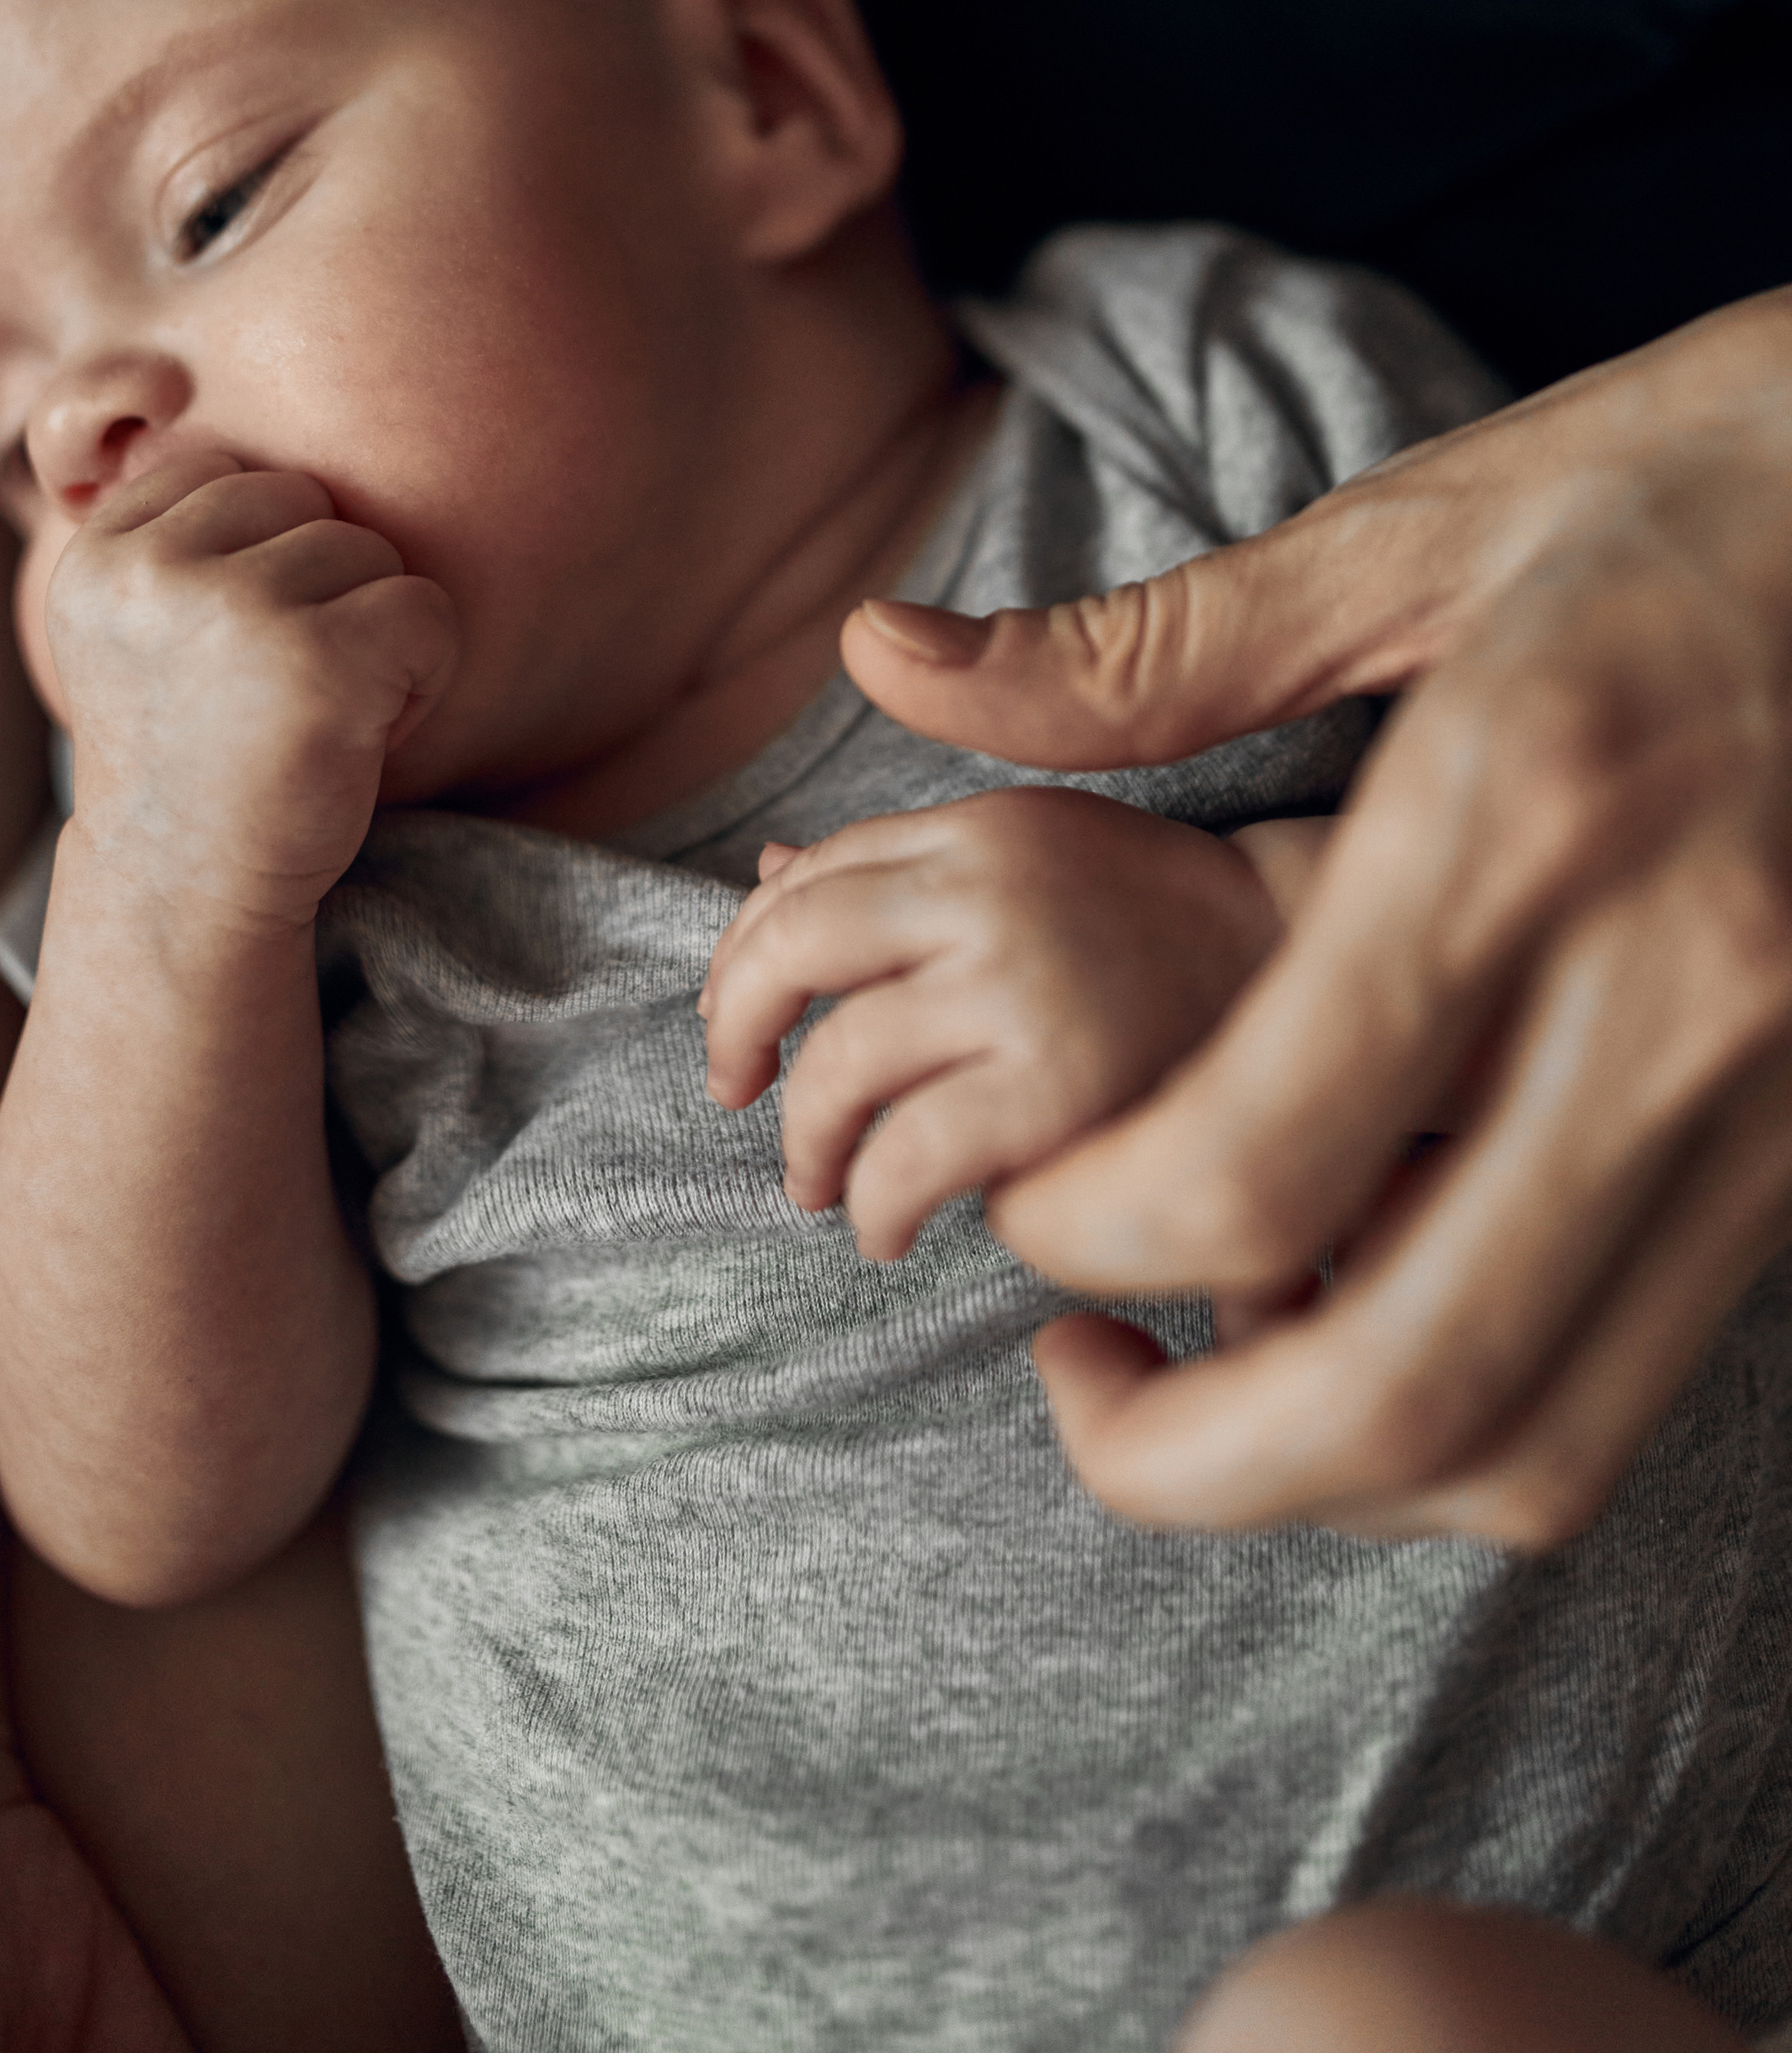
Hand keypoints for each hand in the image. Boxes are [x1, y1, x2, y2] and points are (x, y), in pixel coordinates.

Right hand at [46, 450, 456, 932]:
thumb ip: (148, 515)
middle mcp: (153, 572)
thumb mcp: (131, 619)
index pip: (227, 469)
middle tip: (274, 692)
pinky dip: (422, 676)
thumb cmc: (188, 751)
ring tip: (311, 714)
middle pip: (307, 501)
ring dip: (370, 635)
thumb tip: (150, 375)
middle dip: (319, 590)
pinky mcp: (319, 663)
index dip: (258, 556)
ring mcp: (233, 613)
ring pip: (370, 553)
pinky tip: (359, 735)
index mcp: (100, 553)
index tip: (223, 653)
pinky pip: (427, 611)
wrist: (186, 898)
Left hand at [699, 787, 1287, 1260]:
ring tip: (815, 1183)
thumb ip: (908, 869)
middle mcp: (991, 888)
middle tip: (736, 1091)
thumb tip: (765, 869)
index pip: (811, 880)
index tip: (739, 1017)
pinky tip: (885, 1227)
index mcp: (979, 825)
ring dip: (804, 1140)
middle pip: (794, 945)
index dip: (745, 954)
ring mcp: (1025, 986)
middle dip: (736, 1027)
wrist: (1315, 981)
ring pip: (839, 1063)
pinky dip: (874, 1201)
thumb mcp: (1032, 860)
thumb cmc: (1161, 933)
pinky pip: (909, 1153)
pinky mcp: (1059, 1089)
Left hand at [842, 288, 1791, 1544]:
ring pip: (1549, 1436)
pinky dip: (1484, 1407)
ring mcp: (1788, 1085)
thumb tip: (882, 658)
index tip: (1027, 1208)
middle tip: (1083, 1394)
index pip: (1253, 1154)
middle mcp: (1677, 982)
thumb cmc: (1695, 476)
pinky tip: (1376, 1309)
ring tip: (1213, 1386)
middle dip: (1194, 1462)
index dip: (1088, 1236)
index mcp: (1521, 811)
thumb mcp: (1422, 526)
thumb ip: (1147, 650)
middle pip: (1407, 1383)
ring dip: (1343, 1478)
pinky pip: (1643, 1366)